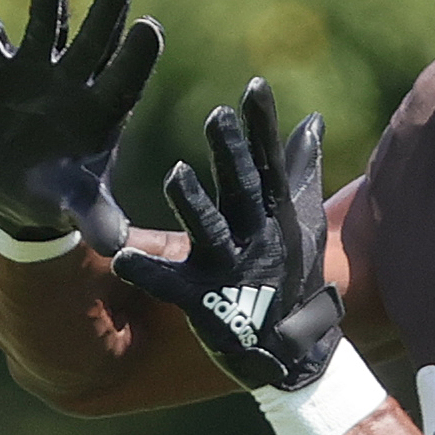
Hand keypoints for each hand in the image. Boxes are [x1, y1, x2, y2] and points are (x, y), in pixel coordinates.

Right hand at [0, 0, 162, 254]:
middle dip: (106, 12)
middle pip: (95, 41)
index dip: (136, 56)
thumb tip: (113, 246)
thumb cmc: (59, 197)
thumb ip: (94, 219)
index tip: (150, 27)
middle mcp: (78, 83)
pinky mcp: (2, 73)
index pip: (125, 79)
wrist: (20, 192)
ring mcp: (41, 72)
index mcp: (104, 113)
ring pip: (50, 22)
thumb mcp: (76, 209)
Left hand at [112, 78, 342, 390]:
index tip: (254, 87)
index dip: (262, 126)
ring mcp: (231, 270)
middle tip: (217, 116)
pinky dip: (149, 273)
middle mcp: (255, 238)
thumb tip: (313, 119)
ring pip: (210, 232)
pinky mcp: (203, 302)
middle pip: (243, 189)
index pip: (268, 162)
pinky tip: (121, 258)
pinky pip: (171, 286)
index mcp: (272, 214)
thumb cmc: (292, 273)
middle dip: (230, 154)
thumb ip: (300, 167)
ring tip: (176, 173)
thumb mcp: (299, 219)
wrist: (293, 348)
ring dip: (194, 204)